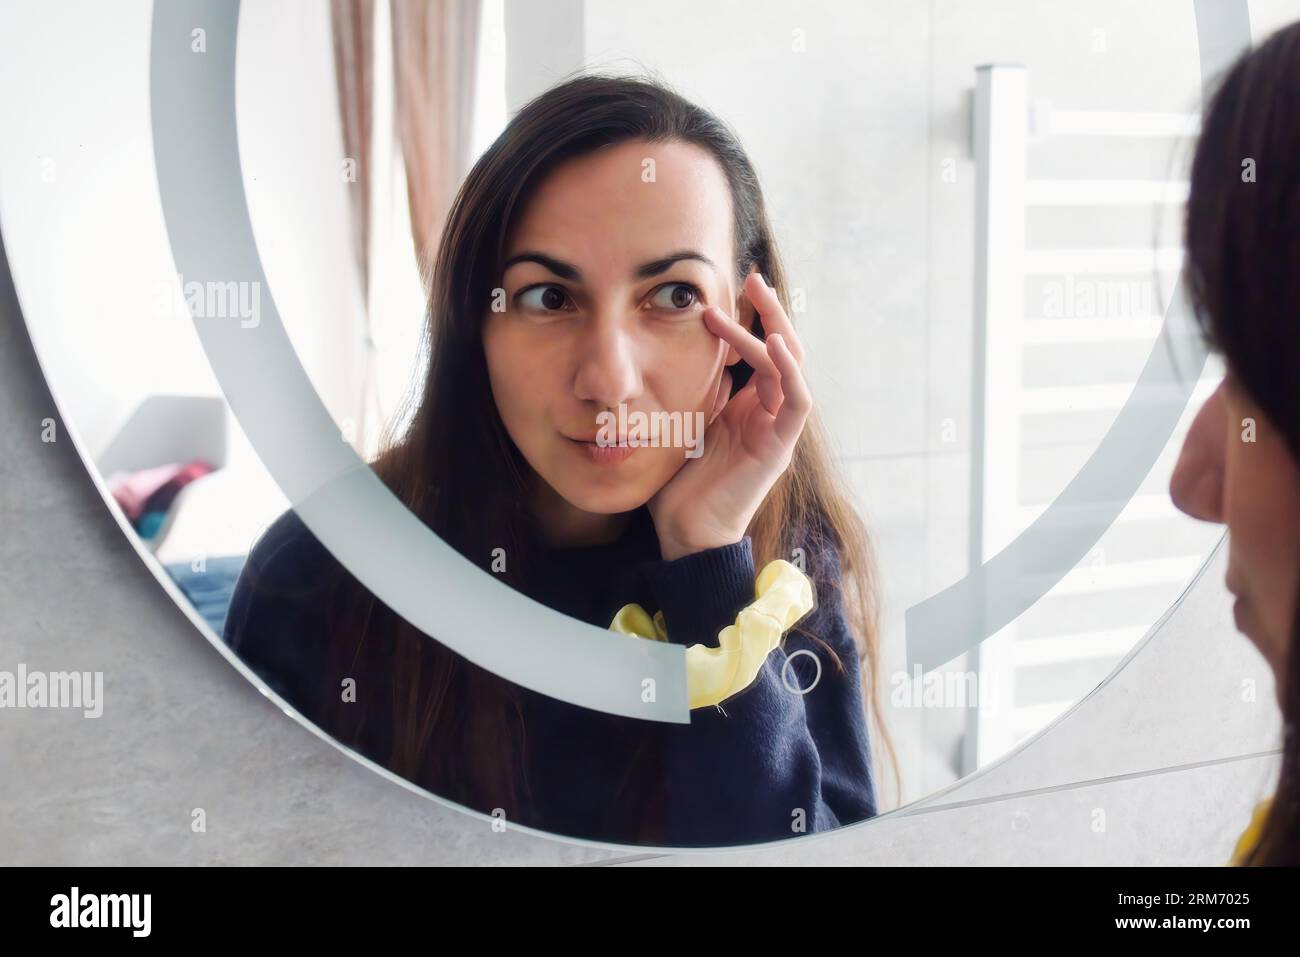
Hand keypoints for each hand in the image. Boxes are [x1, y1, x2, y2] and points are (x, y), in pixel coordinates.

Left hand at [649, 271, 811, 560]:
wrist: (684, 531)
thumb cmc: (679, 482)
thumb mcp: (682, 420)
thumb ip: (694, 389)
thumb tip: (680, 349)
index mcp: (748, 407)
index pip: (760, 352)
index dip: (751, 319)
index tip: (731, 290)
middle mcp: (767, 414)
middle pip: (782, 351)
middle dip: (769, 312)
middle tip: (750, 278)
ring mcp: (776, 429)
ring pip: (789, 367)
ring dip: (774, 329)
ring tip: (755, 298)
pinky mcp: (778, 447)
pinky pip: (796, 401)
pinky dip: (791, 370)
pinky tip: (776, 343)